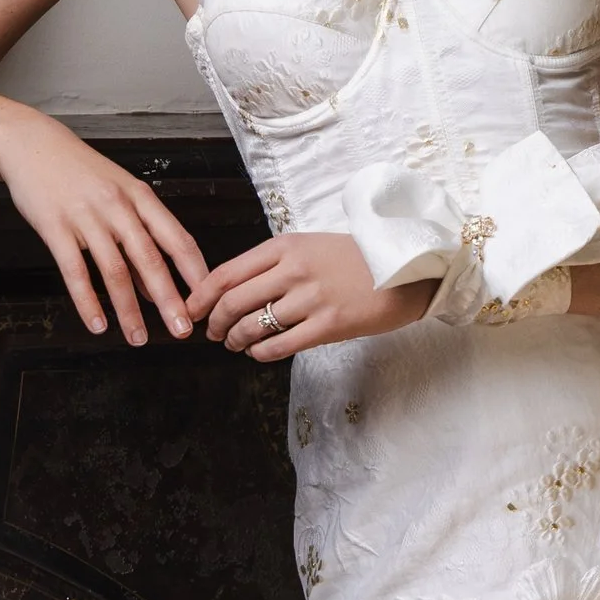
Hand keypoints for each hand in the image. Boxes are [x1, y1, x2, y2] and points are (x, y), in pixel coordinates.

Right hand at [0, 101, 209, 343]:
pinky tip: (97, 324)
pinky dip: (87, 301)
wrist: (31, 144)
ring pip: (114, 271)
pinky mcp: (55, 227)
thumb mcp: (119, 195)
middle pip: (150, 259)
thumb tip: (156, 288)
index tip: (209, 302)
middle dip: (170, 300)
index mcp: (141, 197)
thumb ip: (139, 239)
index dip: (195, 273)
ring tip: (138, 338)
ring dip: (129, 309)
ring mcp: (86, 217)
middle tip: (183, 331)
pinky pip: (74, 271)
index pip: (177, 239)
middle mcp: (118, 207)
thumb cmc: (80, 172)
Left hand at [186, 233, 434, 359]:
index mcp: (284, 246)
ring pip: (252, 326)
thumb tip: (236, 288)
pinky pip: (280, 346)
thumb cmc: (359, 258)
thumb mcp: (312, 246)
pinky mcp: (328, 325)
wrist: (407, 267)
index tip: (192, 311)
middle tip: (213, 333)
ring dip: (236, 340)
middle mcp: (292, 270)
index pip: (226, 273)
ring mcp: (310, 298)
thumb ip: (275, 263)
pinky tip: (259, 353)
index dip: (201, 297)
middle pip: (232, 302)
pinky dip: (261, 353)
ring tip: (235, 344)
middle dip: (215, 323)